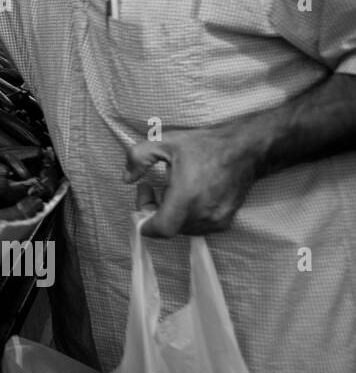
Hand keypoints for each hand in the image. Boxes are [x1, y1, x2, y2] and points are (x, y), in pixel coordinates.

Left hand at [123, 129, 257, 237]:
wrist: (246, 149)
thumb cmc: (205, 144)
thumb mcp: (164, 142)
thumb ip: (138, 158)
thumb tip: (126, 179)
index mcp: (187, 197)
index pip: (160, 229)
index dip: (144, 221)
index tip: (143, 195)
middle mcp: (203, 214)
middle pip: (168, 228)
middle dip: (154, 211)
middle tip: (151, 188)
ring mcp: (217, 220)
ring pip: (182, 229)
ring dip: (170, 214)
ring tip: (171, 189)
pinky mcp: (225, 221)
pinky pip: (198, 227)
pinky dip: (186, 217)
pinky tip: (187, 196)